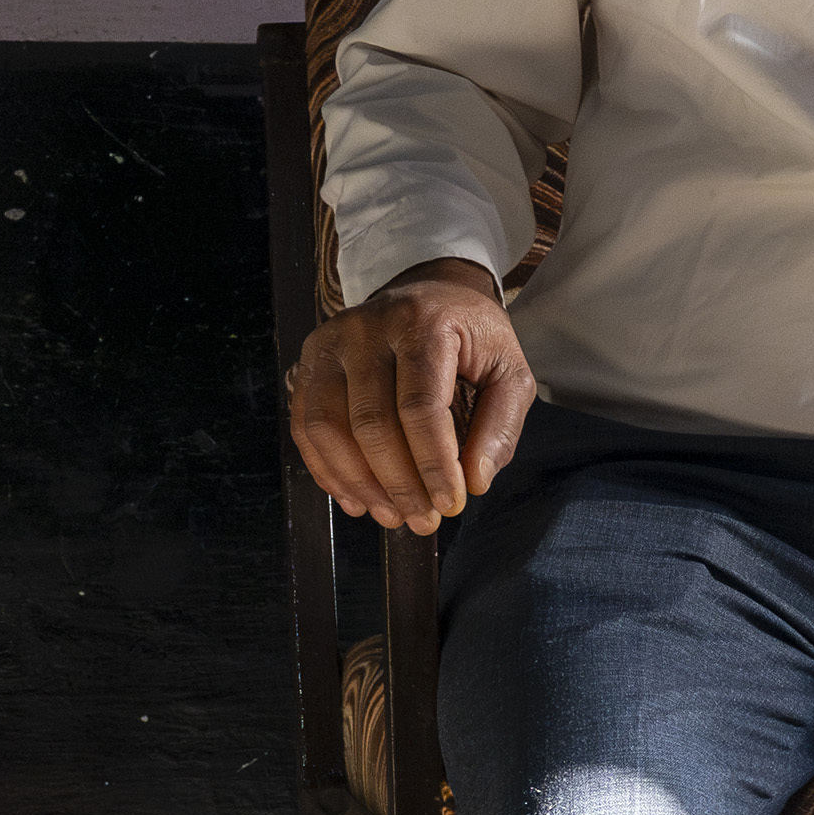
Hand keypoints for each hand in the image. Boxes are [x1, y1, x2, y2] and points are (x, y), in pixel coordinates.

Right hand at [289, 261, 534, 533]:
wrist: (428, 293)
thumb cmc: (469, 336)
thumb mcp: (507, 370)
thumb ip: (500, 425)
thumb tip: (475, 481)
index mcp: (422, 323)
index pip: (420, 405)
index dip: (433, 464)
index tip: (449, 504)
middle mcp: (366, 328)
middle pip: (370, 422)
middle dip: (398, 483)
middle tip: (423, 521)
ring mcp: (329, 344)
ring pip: (328, 427)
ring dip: (359, 484)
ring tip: (392, 516)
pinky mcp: (308, 363)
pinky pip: (305, 426)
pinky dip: (329, 471)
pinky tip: (358, 499)